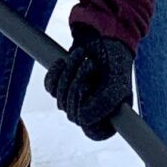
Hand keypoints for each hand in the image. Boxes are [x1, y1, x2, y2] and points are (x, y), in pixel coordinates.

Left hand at [45, 26, 133, 140]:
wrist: (104, 34)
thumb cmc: (115, 60)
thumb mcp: (115, 84)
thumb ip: (103, 106)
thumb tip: (81, 120)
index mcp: (110, 117)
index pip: (93, 132)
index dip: (87, 116)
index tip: (90, 93)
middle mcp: (92, 111)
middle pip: (73, 114)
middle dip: (77, 86)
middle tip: (89, 65)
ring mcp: (75, 99)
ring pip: (60, 100)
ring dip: (69, 74)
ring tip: (81, 57)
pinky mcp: (62, 85)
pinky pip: (50, 87)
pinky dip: (55, 72)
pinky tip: (65, 61)